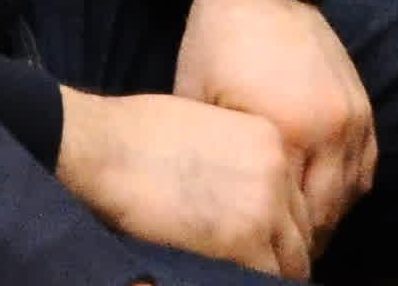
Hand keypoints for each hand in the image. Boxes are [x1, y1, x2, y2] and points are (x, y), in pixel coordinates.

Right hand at [53, 86, 310, 275]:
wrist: (99, 147)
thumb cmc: (130, 136)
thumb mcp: (201, 127)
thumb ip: (233, 162)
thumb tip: (235, 201)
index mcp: (268, 140)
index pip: (293, 201)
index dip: (275, 227)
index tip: (257, 243)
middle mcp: (277, 171)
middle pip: (298, 233)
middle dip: (277, 254)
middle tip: (248, 266)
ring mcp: (265, 206)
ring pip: (290, 261)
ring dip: (266, 273)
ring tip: (238, 277)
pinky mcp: (245, 240)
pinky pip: (265, 278)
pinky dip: (248, 282)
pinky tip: (222, 278)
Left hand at [173, 0, 378, 252]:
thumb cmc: (215, 44)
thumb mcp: (198, 102)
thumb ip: (216, 157)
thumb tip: (214, 204)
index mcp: (287, 131)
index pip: (292, 213)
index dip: (277, 240)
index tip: (263, 254)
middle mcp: (331, 128)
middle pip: (325, 211)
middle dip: (305, 238)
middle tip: (282, 252)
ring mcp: (353, 117)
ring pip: (350, 193)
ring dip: (328, 215)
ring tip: (300, 230)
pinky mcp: (364, 106)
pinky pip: (366, 166)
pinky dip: (347, 186)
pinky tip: (321, 196)